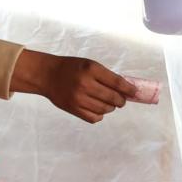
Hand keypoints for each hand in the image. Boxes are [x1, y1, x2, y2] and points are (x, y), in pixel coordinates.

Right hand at [12, 51, 136, 123]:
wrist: (47, 75)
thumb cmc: (71, 68)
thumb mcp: (89, 64)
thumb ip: (106, 76)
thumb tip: (126, 89)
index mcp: (91, 69)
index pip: (117, 82)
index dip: (129, 89)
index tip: (135, 93)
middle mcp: (85, 84)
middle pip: (113, 98)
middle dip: (121, 101)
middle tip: (122, 100)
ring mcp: (79, 98)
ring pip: (105, 109)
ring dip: (111, 107)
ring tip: (109, 104)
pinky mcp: (73, 109)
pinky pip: (94, 117)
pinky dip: (100, 115)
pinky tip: (98, 109)